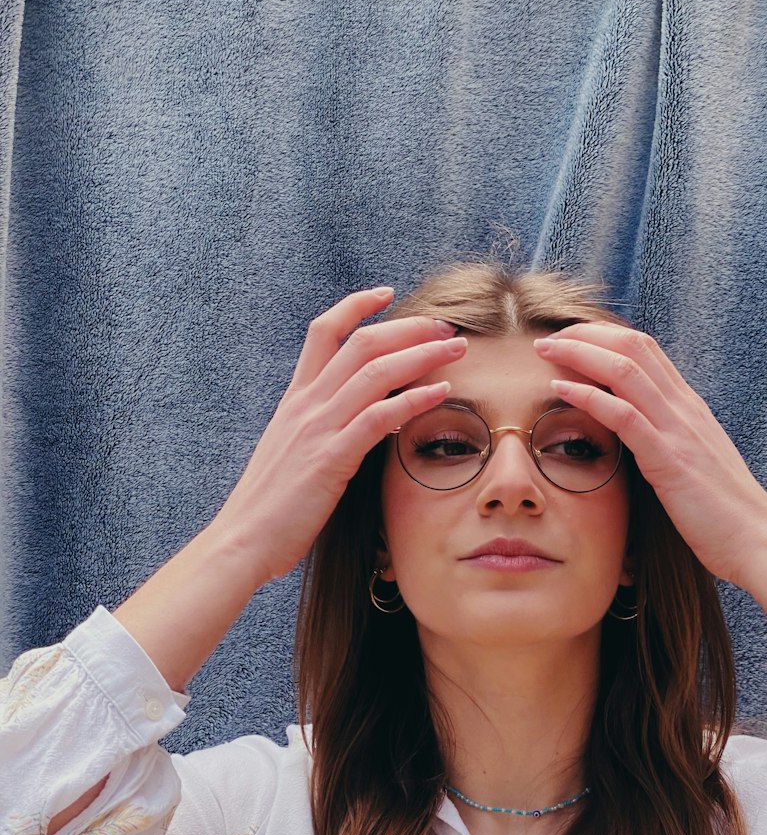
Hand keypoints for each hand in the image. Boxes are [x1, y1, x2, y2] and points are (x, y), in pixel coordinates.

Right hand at [209, 288, 466, 585]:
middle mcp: (305, 405)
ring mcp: (317, 429)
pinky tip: (441, 392)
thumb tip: (350, 422)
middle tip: (444, 327)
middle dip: (407, 328)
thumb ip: (317, 431)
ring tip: (455, 351)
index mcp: (294, 401)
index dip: (355, 306)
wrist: (242, 541)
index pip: (323, 332)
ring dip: (421, 356)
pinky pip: (378, 417)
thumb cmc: (271, 508)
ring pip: (375, 372)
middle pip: (360, 344)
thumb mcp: (291, 455)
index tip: (386, 293)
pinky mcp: (330, 458)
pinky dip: (413, 400)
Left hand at [534, 324, 766, 586]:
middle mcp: (685, 408)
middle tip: (549, 336)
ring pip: (625, 370)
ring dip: (580, 353)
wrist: (757, 540)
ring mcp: (678, 430)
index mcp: (690, 407)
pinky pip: (623, 415)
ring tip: (545, 349)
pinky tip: (559, 389)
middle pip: (633, 346)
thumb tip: (639, 437)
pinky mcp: (669, 458)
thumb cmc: (724, 513)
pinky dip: (588, 396)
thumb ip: (669, 441)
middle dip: (587, 334)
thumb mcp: (694, 463)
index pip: (646, 350)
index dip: (605, 336)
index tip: (572, 338)